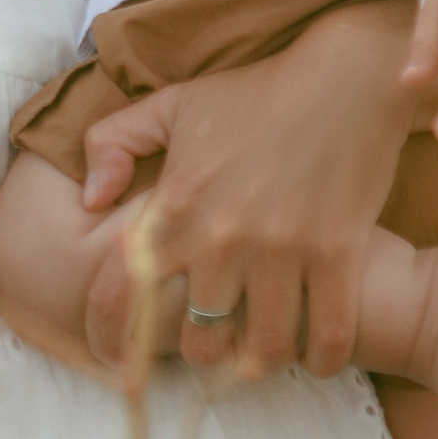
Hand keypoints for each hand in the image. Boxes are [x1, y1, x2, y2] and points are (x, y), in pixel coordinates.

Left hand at [75, 0, 418, 381]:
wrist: (345, 77)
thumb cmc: (254, 92)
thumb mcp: (171, 103)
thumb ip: (112, 142)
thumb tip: (92, 200)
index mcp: (176, 205)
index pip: (122, 295)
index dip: (111, 338)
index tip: (117, 361)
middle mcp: (222, 237)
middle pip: (199, 341)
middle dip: (201, 352)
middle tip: (214, 344)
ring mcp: (282, 250)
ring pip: (263, 351)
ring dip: (260, 362)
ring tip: (260, 352)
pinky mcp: (336, 254)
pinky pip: (328, 337)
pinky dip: (319, 358)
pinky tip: (312, 352)